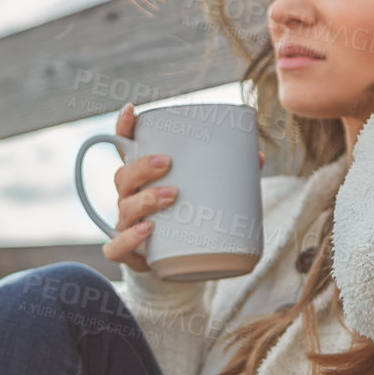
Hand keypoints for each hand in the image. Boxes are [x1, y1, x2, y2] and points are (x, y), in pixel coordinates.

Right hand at [101, 103, 265, 271]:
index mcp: (142, 178)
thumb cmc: (187, 219)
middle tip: (168, 162)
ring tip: (173, 194)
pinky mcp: (128, 253)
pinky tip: (148, 229)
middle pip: (123, 176)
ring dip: (145, 199)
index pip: (125, 149)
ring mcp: (125, 225)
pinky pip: (117, 247)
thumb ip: (226, 174)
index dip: (123, 128)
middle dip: (142, 167)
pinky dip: (129, 238)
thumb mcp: (203, 193)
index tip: (132, 110)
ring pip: (124, 208)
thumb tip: (257, 156)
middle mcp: (128, 198)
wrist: (176, 264)